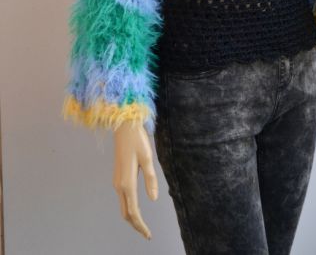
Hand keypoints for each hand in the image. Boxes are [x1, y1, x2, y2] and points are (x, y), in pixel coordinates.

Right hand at [112, 121, 158, 239]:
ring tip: (143, 225)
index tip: (148, 235)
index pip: (133, 211)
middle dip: (135, 225)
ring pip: (123, 206)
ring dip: (132, 217)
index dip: (141, 225)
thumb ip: (151, 179)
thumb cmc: (138, 140)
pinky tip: (136, 208)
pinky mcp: (118, 176)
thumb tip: (153, 199)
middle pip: (125, 212)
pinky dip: (129, 208)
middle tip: (146, 234)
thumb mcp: (148, 158)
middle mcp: (119, 185)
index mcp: (127, 183)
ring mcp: (117, 181)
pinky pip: (122, 198)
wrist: (124, 127)